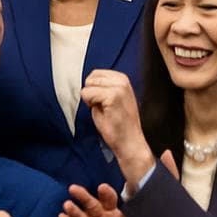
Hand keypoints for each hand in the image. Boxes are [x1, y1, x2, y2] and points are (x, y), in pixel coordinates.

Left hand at [81, 70, 153, 184]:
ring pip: (88, 85)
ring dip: (91, 99)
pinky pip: (87, 94)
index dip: (93, 89)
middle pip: (90, 78)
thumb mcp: (111, 99)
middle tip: (103, 108)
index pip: (95, 74)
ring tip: (104, 110)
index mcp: (122, 79)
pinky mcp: (113, 96)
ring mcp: (119, 87)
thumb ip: (101, 88)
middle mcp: (122, 80)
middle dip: (91, 93)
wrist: (130, 142)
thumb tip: (87, 84)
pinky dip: (90, 105)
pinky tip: (104, 113)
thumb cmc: (119, 124)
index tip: (104, 102)